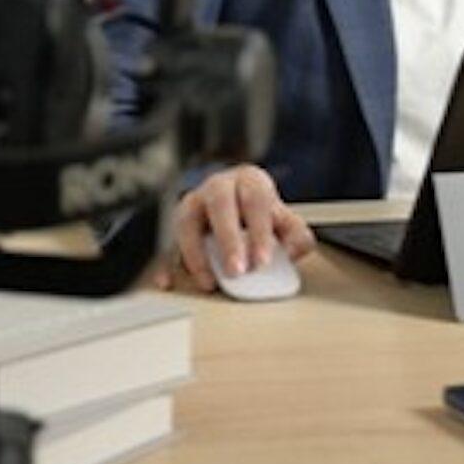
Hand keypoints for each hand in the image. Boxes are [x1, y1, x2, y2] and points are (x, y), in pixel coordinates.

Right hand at [154, 164, 314, 291]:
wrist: (240, 206)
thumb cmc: (262, 214)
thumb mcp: (287, 221)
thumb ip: (297, 235)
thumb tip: (290, 250)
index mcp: (248, 181)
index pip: (255, 199)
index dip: (259, 230)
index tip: (262, 261)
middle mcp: (218, 187)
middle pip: (219, 204)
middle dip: (227, 239)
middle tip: (236, 271)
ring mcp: (195, 205)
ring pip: (186, 220)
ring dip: (195, 253)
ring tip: (209, 282)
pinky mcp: (179, 227)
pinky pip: (168, 243)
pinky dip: (166, 264)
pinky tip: (168, 281)